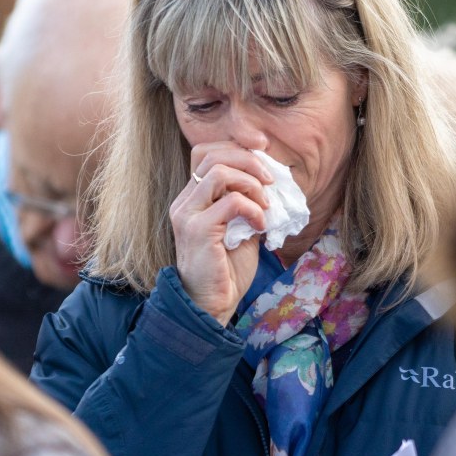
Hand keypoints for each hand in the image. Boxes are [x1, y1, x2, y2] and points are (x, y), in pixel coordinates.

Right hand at [169, 143, 273, 324]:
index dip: (237, 150)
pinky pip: (231, 202)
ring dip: (251, 183)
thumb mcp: (241, 228)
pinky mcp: (198, 229)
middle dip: (249, 161)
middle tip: (271, 181)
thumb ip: (247, 203)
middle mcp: (184, 201)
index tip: (264, 163)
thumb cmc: (227, 271)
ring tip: (265, 205)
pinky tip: (261, 226)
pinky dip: (253, 209)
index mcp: (191, 198)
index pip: (206, 153)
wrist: (210, 306)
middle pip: (212, 154)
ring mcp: (187, 214)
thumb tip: (271, 180)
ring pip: (219, 171)